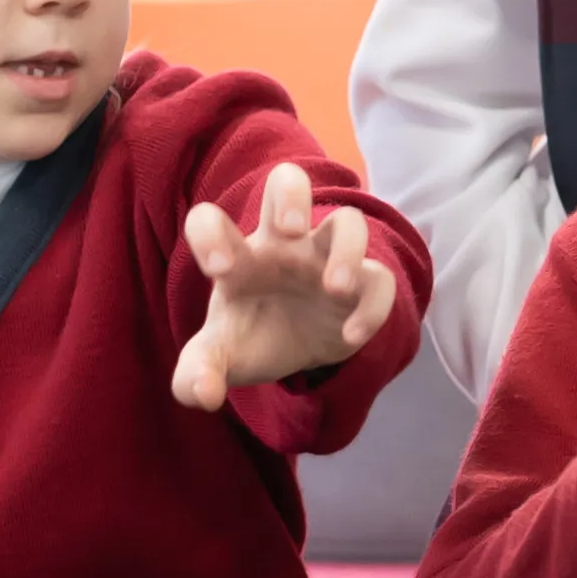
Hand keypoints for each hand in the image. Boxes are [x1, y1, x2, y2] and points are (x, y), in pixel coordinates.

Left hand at [169, 163, 399, 410]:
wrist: (295, 353)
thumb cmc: (251, 337)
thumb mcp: (217, 358)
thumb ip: (197, 374)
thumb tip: (203, 394)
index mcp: (239, 256)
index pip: (212, 221)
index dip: (212, 233)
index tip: (220, 268)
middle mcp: (284, 246)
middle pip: (289, 183)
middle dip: (291, 198)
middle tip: (290, 230)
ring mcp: (328, 260)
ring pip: (349, 222)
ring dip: (345, 250)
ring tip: (333, 289)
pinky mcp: (364, 285)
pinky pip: (379, 280)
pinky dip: (371, 307)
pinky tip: (350, 337)